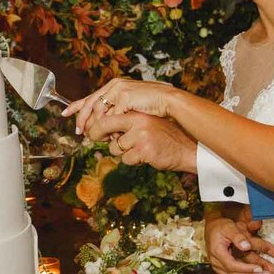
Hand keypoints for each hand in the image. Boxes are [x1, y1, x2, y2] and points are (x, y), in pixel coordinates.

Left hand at [62, 78, 178, 136]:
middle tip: (79, 132)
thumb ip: (117, 112)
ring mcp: (120, 91)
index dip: (76, 105)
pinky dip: (112, 127)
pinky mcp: (126, 97)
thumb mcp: (131, 108)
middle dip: (83, 119)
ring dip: (97, 125)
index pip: (90, 96)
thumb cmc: (152, 107)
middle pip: (90, 103)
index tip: (65, 113)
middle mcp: (115, 86)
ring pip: (99, 111)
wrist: (170, 102)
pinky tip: (113, 135)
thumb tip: (103, 125)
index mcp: (115, 86)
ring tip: (95, 137)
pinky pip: (113, 116)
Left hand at [82, 112, 196, 171]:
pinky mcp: (143, 150)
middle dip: (95, 134)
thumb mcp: (145, 123)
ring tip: (137, 148)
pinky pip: (125, 159)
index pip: (107, 115)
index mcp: (136, 112)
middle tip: (92, 138)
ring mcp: (140, 135)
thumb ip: (126, 122)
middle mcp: (137, 120)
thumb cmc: (162, 136)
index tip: (88, 130)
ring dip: (121, 151)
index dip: (94, 124)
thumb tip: (97, 128)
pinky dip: (131, 160)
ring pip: (115, 147)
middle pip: (104, 126)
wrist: (185, 147)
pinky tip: (144, 156)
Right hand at [205, 211, 273, 273]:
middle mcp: (216, 263)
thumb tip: (246, 246)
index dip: (246, 269)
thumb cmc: (221, 227)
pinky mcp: (223, 271)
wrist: (212, 228)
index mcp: (217, 252)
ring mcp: (219, 269)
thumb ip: (238, 236)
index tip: (259, 269)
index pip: (232, 265)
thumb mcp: (229, 227)